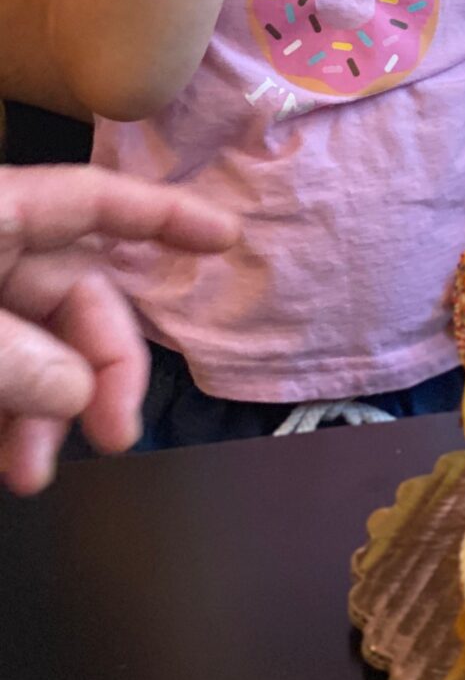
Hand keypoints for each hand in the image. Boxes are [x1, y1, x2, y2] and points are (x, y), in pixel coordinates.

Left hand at [0, 168, 238, 495]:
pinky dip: (8, 417)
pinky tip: (4, 458)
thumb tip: (79, 390)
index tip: (228, 239)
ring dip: (45, 413)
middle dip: (99, 368)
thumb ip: (13, 356)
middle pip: (75, 295)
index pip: (97, 202)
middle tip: (113, 437)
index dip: (166, 216)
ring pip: (35, 347)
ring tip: (29, 478)